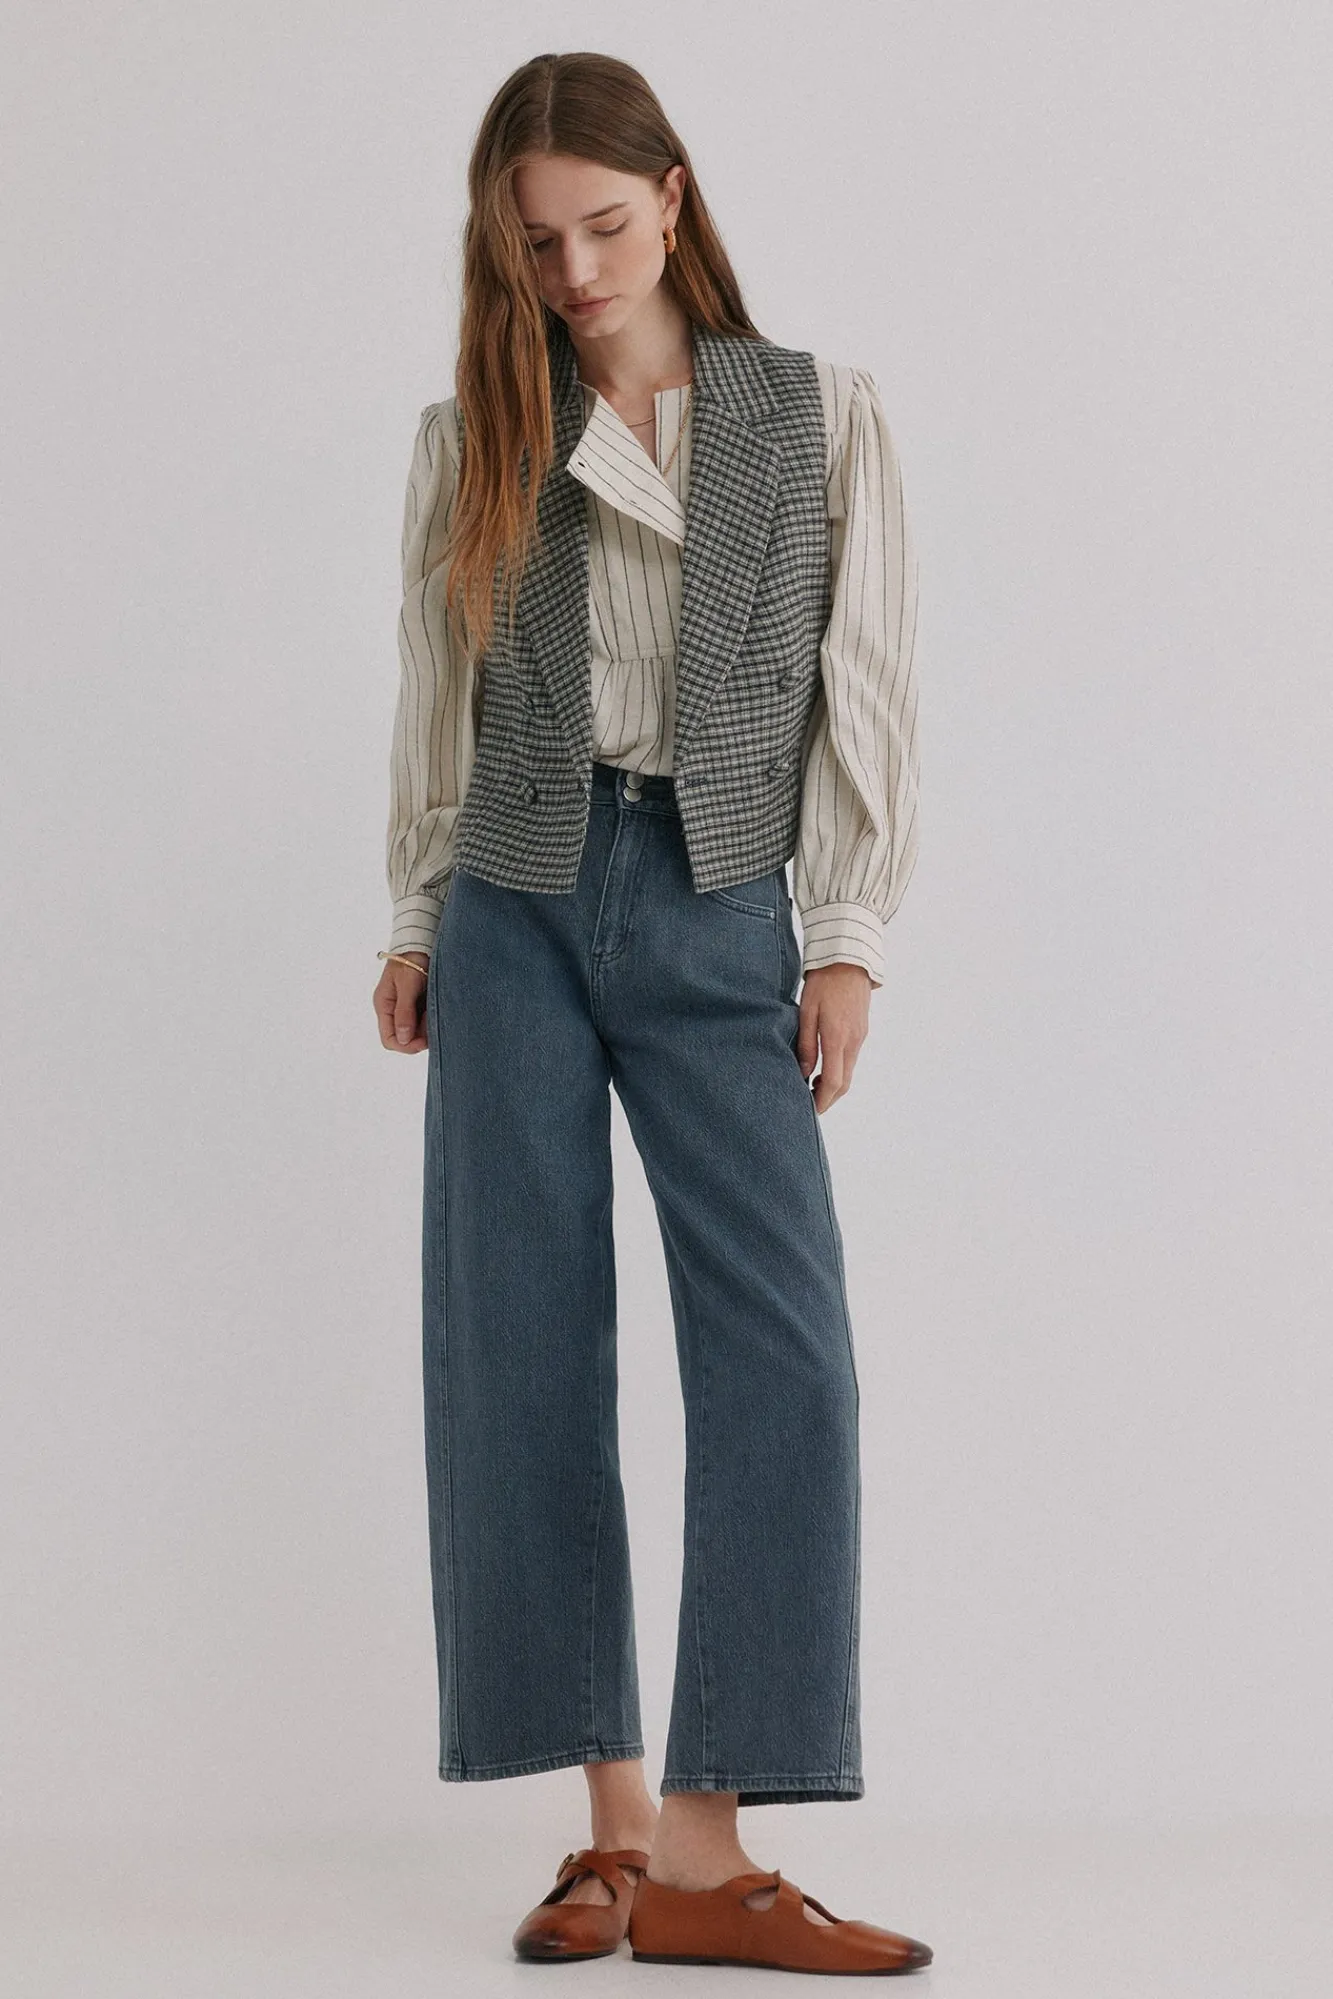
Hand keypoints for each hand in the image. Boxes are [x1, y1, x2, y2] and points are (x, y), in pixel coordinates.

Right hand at [374, 953, 430, 1052]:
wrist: (421, 942)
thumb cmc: (411, 960)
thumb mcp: (407, 985)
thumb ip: (404, 1012)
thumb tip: (402, 1039)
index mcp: (383, 1005)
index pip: (389, 1039)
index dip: (406, 1045)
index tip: (424, 1040)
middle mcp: (392, 1010)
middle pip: (403, 1038)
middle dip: (419, 1036)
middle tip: (433, 1021)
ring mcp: (404, 1008)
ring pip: (415, 1031)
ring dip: (427, 1027)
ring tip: (435, 1010)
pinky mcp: (416, 1004)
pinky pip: (423, 1021)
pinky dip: (431, 1019)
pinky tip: (437, 1007)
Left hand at [796, 962, 871, 1112]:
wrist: (848, 959)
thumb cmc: (823, 983)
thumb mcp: (807, 1012)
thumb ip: (806, 1044)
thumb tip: (804, 1073)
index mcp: (838, 1038)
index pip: (834, 1082)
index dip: (822, 1101)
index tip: (810, 1110)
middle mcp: (853, 1041)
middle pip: (845, 1084)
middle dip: (828, 1099)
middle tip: (809, 1105)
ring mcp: (860, 1036)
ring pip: (849, 1072)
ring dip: (834, 1086)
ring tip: (812, 1088)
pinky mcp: (861, 1030)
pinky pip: (851, 1059)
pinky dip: (839, 1071)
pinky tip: (824, 1069)